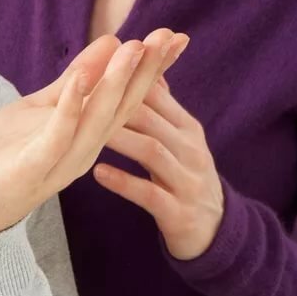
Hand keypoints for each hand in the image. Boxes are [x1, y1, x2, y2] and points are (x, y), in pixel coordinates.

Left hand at [0, 29, 187, 237]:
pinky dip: (69, 108)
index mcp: (85, 137)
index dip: (150, 69)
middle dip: (145, 72)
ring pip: (97, 121)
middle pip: (122, 108)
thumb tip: (110, 42)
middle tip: (168, 37)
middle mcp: (81, 151)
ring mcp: (59, 163)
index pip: (125, 98)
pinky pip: (56, 138)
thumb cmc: (0, 160)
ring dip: (114, 84)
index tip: (175, 37)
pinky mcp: (32, 170)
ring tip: (132, 49)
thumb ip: (73, 82)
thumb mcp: (41, 111)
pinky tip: (79, 81)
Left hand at [93, 77, 223, 259]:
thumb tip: (146, 69)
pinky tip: (97, 172)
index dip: (128, 76)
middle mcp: (191, 150)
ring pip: (152, 152)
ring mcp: (187, 181)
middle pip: (152, 119)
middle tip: (81, 92)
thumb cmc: (186, 176)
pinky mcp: (179, 212)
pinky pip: (150, 194)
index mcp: (187, 128)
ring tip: (86, 128)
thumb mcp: (180, 139)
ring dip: (119, 138)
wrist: (214, 231)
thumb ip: (162, 107)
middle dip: (118, 102)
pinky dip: (124, 182)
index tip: (94, 64)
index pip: (157, 94)